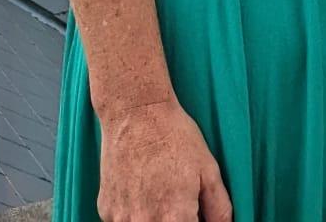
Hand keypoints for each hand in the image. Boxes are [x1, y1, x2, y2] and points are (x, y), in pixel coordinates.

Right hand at [96, 98, 232, 221]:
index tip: (196, 215)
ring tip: (159, 193)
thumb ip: (219, 209)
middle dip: (174, 220)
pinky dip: (135, 215)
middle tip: (177, 201)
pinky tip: (142, 191)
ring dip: (153, 219)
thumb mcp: (209, 170)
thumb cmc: (175, 137)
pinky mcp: (105, 211)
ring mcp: (120, 219)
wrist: (136, 114)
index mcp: (174, 217)